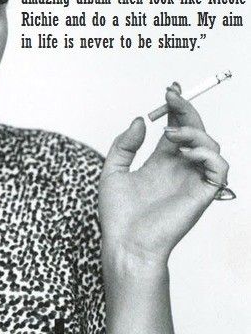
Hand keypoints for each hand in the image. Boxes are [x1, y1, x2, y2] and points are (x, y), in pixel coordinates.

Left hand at [98, 83, 229, 267]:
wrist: (124, 244)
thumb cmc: (118, 215)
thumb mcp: (113, 171)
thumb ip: (125, 144)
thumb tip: (141, 120)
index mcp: (160, 162)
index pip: (176, 127)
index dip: (176, 107)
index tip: (169, 90)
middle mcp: (179, 168)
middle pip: (195, 131)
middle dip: (186, 109)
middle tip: (171, 96)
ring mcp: (191, 180)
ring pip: (211, 146)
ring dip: (194, 132)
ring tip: (170, 135)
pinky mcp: (201, 195)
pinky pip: (219, 169)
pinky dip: (208, 154)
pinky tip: (184, 152)